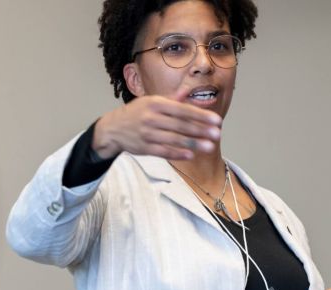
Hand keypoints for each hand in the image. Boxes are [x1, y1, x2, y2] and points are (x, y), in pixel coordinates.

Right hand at [92, 88, 222, 160]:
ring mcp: (147, 133)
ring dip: (193, 143)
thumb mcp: (152, 101)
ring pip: (174, 139)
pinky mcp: (144, 147)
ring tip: (209, 147)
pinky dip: (177, 153)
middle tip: (217, 135)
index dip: (201, 115)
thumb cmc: (137, 113)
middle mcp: (151, 118)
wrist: (113, 128)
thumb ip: (171, 99)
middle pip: (180, 125)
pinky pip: (163, 151)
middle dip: (201, 130)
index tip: (217, 121)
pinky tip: (190, 154)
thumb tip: (188, 92)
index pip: (183, 110)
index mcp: (156, 104)